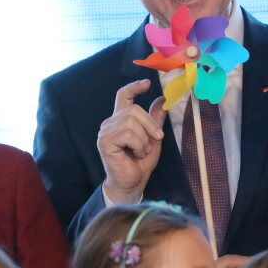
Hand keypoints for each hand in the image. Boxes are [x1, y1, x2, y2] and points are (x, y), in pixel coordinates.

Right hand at [97, 79, 166, 203]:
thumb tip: (161, 99)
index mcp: (121, 120)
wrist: (132, 183)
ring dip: (143, 139)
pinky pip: (127, 134)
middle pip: (133, 109)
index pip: (123, 96)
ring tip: (142, 151)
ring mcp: (106, 131)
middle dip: (149, 124)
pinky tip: (136, 154)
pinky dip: (138, 145)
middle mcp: (111, 123)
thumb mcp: (153, 138)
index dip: (134, 87)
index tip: (147, 83)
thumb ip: (155, 120)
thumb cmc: (140, 163)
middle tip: (155, 139)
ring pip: (131, 122)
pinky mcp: (105, 141)